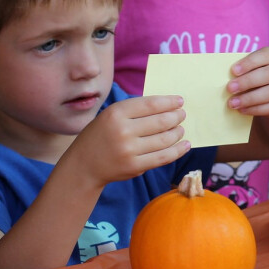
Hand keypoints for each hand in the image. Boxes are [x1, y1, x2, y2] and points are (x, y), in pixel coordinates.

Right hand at [61, 95, 188, 186]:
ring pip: (165, 139)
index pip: (151, 104)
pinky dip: (178, 150)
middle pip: (161, 121)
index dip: (169, 102)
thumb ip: (134, 110)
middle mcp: (123, 130)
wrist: (83, 165)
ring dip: (178, 132)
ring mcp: (129, 150)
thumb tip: (167, 105)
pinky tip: (185, 145)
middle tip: (182, 115)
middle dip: (176, 117)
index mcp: (116, 113)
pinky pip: (163, 157)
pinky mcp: (135, 167)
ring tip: (180, 129)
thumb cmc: (101, 136)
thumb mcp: (110, 116)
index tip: (180, 101)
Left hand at [228, 46, 268, 116]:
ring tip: (233, 103)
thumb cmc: (262, 76)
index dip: (249, 63)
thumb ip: (247, 69)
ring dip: (250, 99)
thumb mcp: (257, 67)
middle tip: (230, 88)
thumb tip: (229, 77)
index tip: (233, 71)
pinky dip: (256, 109)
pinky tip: (243, 110)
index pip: (266, 55)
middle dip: (247, 82)